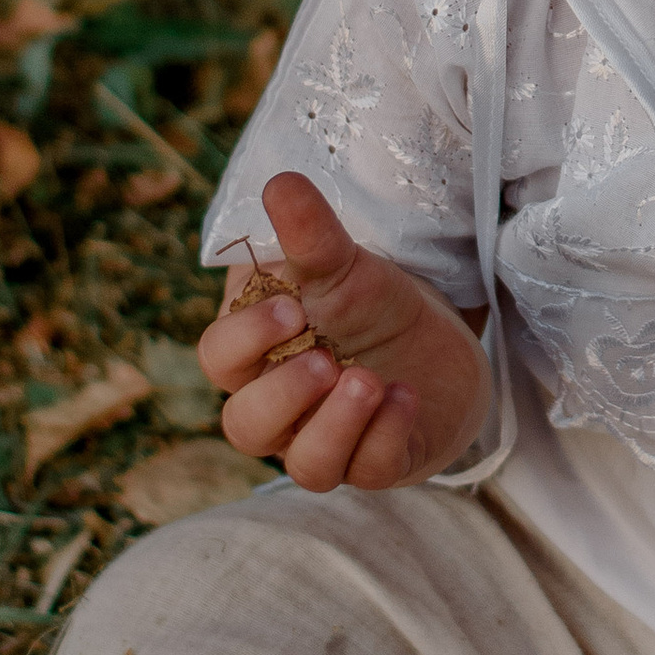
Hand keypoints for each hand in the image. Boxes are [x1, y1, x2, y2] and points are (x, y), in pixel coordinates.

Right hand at [199, 170, 491, 493]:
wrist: (436, 341)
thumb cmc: (368, 304)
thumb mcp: (344, 264)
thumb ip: (311, 233)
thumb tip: (281, 182)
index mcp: (254, 357)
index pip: (219, 360)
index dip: (245, 339)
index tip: (292, 307)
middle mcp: (280, 411)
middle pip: (246, 426)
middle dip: (283, 396)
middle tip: (324, 359)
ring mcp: (328, 442)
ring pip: (306, 466)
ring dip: (334, 426)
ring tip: (369, 380)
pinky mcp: (380, 462)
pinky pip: (369, 472)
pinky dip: (385, 435)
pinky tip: (406, 397)